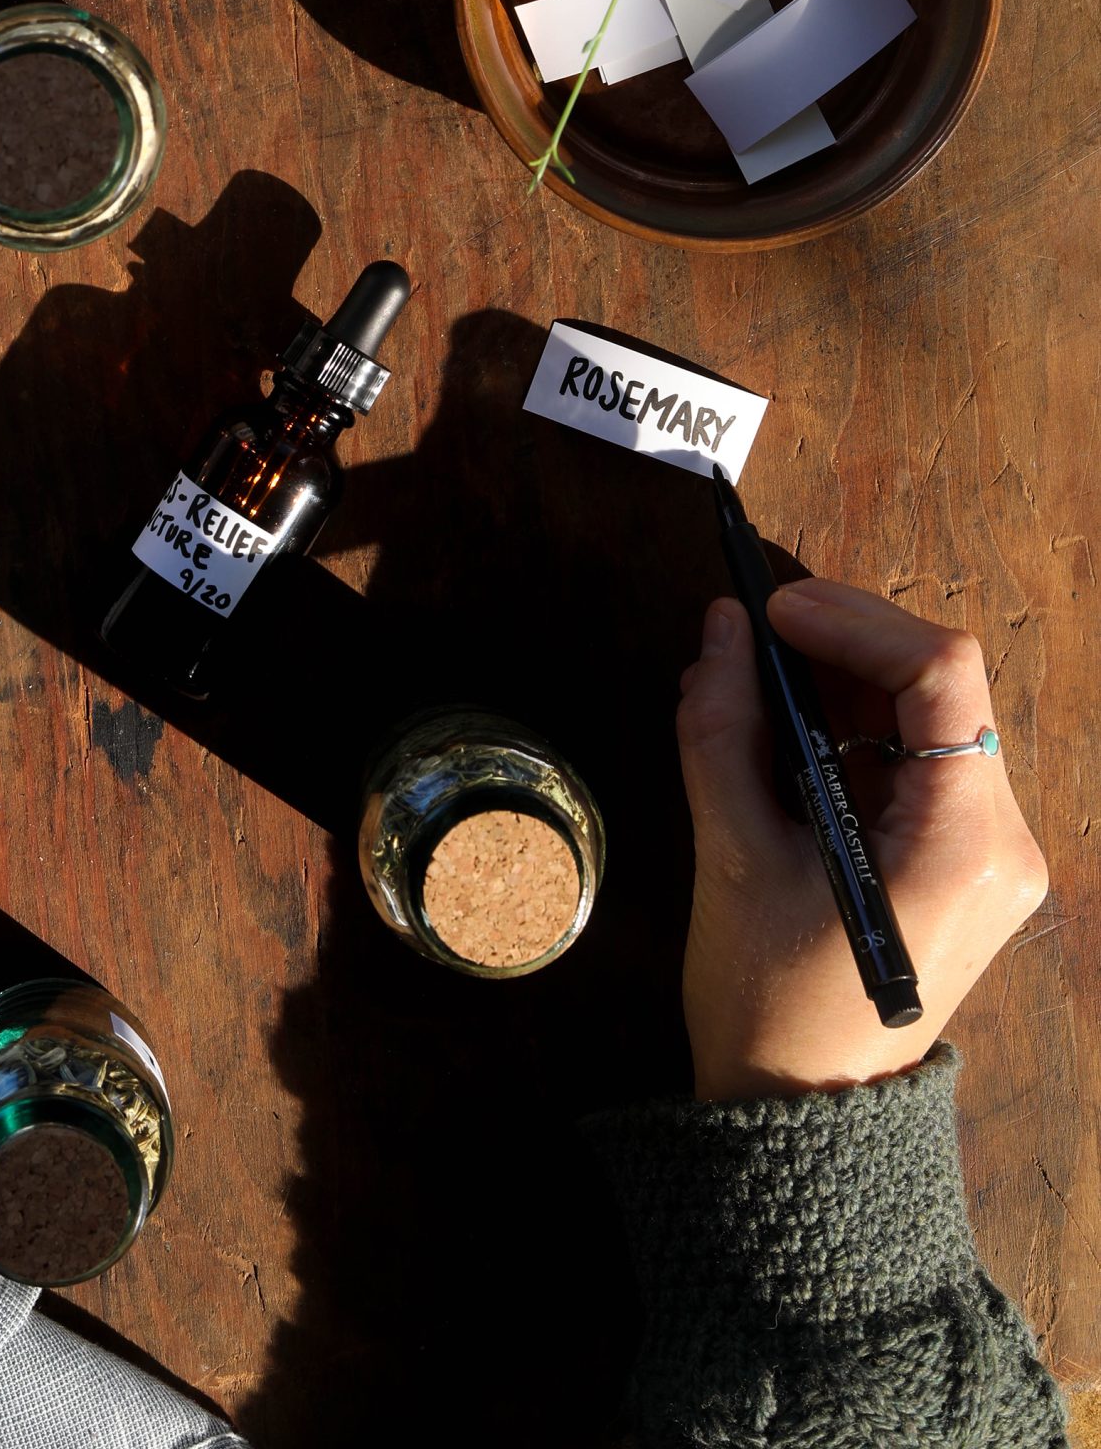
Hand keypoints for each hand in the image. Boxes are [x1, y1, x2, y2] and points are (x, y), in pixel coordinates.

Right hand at [676, 578, 1048, 1101]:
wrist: (802, 1113)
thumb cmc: (768, 1002)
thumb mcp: (734, 858)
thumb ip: (725, 728)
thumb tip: (722, 627)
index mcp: (965, 845)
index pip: (943, 674)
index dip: (855, 620)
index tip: (772, 611)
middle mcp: (1003, 843)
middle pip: (942, 688)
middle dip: (845, 642)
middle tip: (756, 631)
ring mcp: (991, 856)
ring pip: (929, 718)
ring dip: (844, 681)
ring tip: (758, 677)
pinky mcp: (963, 865)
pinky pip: (918, 761)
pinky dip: (854, 727)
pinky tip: (789, 726)